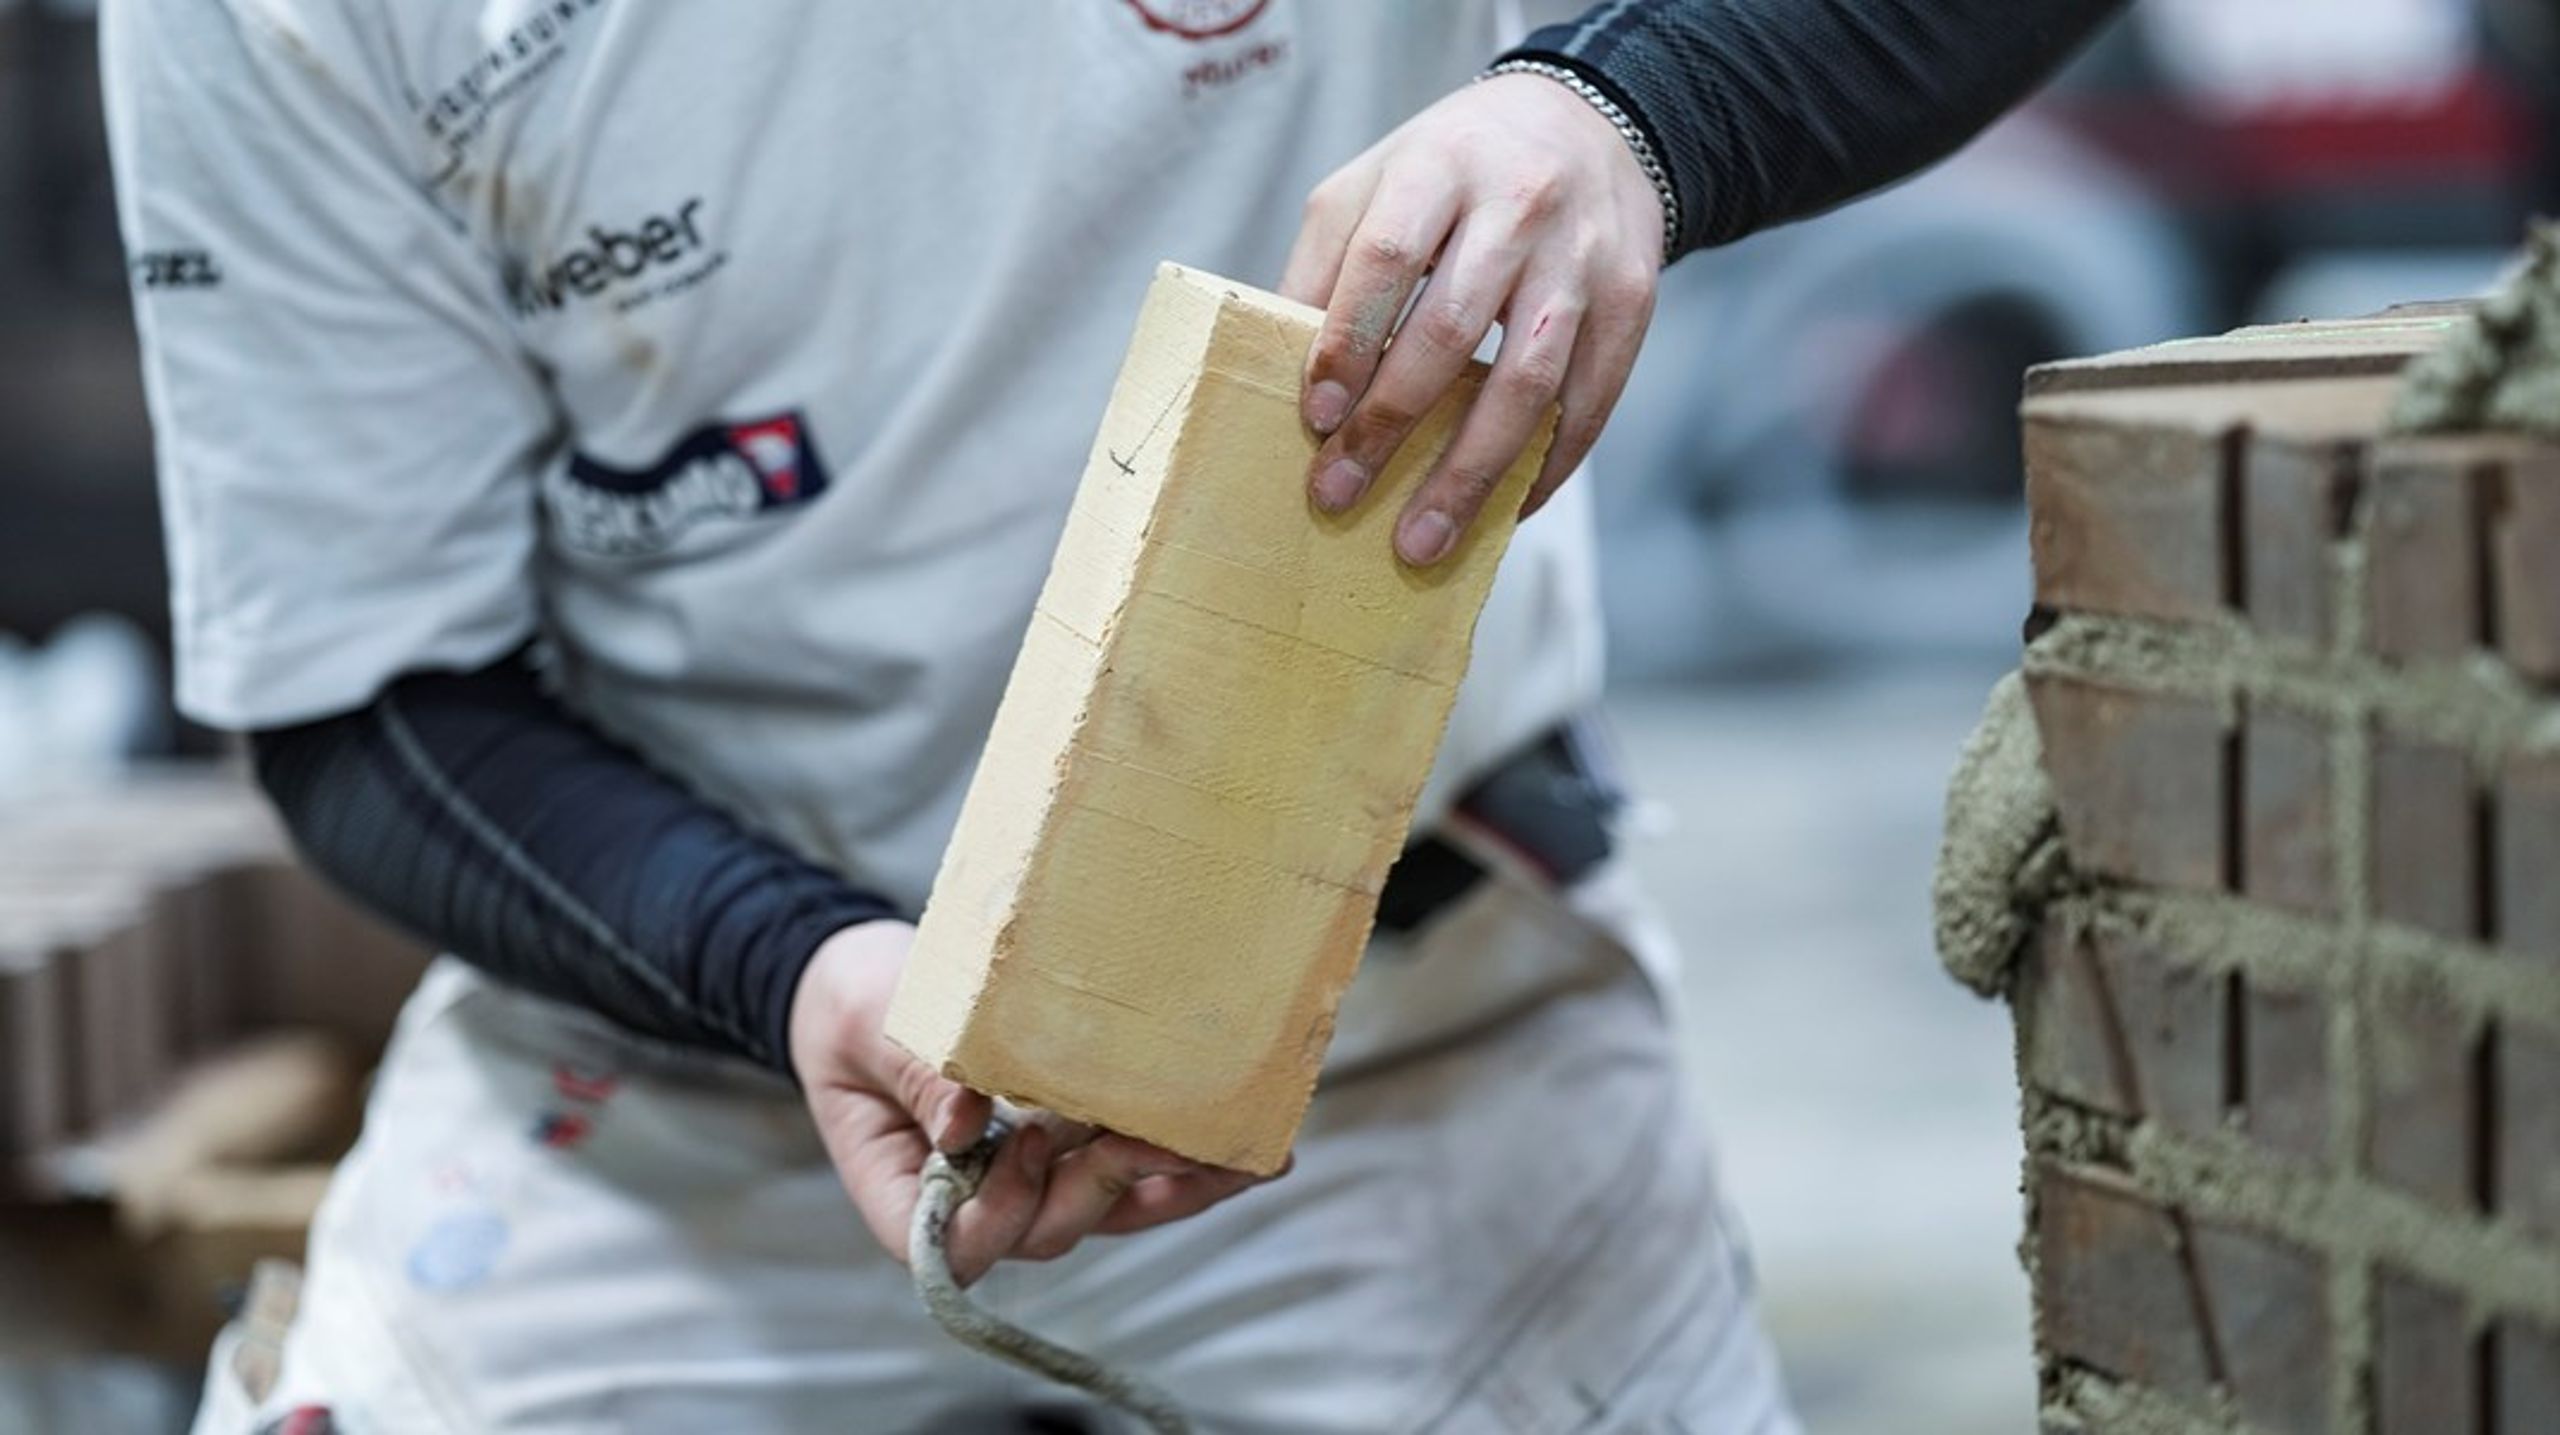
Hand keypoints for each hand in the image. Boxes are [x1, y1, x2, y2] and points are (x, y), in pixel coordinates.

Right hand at [788, 921, 1269, 1284]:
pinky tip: (1247, 1148)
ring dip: (1172, 1188)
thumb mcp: (875, 1030)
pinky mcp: (1072, 1149)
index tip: (1025, 1143)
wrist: (872, 982)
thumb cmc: (858, 1009)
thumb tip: (970, 1120)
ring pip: (1105, 1210)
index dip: (997, 1215)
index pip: (955, 1245)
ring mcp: (1030, 1180)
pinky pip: (1129, 1173)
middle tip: (1153, 1139)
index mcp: (907, 1196)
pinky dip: (1182, 1163)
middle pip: (1043, 1231)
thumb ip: (919, 1079)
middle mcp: (975, 1203)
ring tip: (1242, 1159)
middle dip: (1103, 1188)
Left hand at [1281, 71, 1663, 565]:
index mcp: (1442, 165)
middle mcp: (1521, 207)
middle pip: (1451, 332)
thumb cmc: (1456, 169)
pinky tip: (1503, 513)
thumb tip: (1281, 370)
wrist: (1590, 125)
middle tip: (1338, 495)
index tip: (1315, 419)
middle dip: (1390, 426)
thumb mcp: (1377, 180)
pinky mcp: (1633, 302)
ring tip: (1422, 540)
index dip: (1347, 345)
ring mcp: (1583, 259)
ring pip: (1527, 382)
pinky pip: (1589, 402)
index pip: (1386, 260)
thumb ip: (1327, 262)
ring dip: (1470, 473)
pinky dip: (1545, 468)